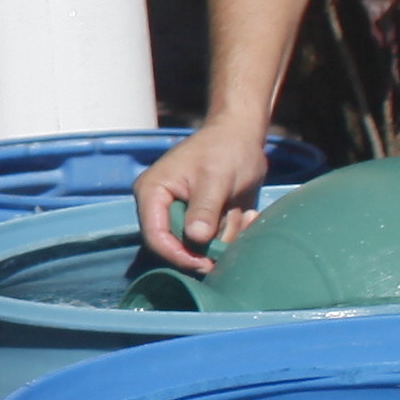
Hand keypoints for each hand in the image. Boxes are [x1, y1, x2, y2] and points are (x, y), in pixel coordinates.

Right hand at [134, 122, 275, 271]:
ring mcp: (182, 214)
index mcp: (153, 192)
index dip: (177, 254)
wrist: (242, 135)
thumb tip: (196, 238)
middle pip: (177, 246)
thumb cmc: (225, 149)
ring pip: (199, 246)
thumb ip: (205, 208)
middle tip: (236, 228)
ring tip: (245, 214)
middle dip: (209, 244)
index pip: (155, 235)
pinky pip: (213, 239)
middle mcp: (161, 207)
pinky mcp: (200, 218)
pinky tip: (246, 214)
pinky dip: (232, 232)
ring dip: (226, 236)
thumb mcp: (216, 178)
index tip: (205, 264)